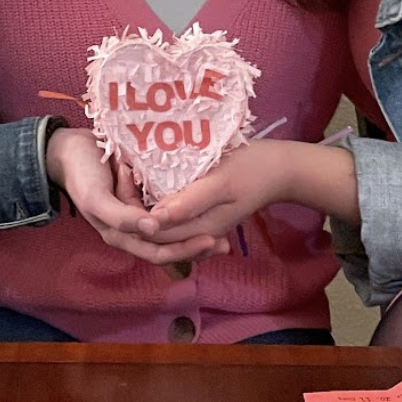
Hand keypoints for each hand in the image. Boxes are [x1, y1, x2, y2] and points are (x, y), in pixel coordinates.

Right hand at [44, 128, 227, 265]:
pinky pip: (167, 210)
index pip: (160, 252)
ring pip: (171, 231)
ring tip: (222, 228)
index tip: (211, 239)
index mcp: (121, 235)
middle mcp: (132, 229)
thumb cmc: (82, 174)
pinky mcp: (141, 197)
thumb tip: (153, 231)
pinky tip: (204, 207)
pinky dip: (184, 213)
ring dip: (194, 232)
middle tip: (225, 242)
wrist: (68, 150)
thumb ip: (122, 217)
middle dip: (196, 246)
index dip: (186, 250)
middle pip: (170, 246)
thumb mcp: (97, 198)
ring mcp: (137, 213)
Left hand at [137, 142, 294, 245]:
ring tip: (129, 170)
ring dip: (141, 201)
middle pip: (153, 229)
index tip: (122, 173)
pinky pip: (172, 212)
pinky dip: (156, 199)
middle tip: (121, 169)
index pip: (152, 232)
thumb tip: (154, 219)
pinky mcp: (202, 210)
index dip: (130, 209)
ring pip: (160, 221)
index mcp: (199, 229)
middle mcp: (197, 231)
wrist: (280, 169)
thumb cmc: (252, 170)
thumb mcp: (221, 182)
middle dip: (131, 204)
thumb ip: (190, 202)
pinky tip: (148, 177)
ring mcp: (200, 222)